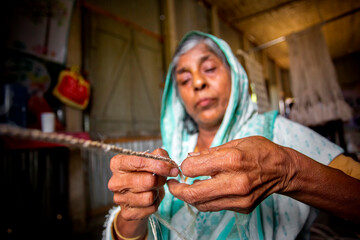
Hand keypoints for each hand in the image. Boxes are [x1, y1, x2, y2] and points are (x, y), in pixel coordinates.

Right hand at [108, 148, 178, 219]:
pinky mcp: (126, 213)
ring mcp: (119, 199)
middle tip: (163, 179)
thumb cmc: (143, 174)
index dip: (159, 165)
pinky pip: (150, 208)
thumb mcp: (151, 159)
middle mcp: (115, 182)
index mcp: (118, 164)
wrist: (136, 196)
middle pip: (147, 181)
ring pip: (149, 197)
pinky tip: (151, 199)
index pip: (139, 162)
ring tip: (154, 189)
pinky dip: (155, 203)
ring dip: (157, 192)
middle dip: (160, 180)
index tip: (172, 169)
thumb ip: (160, 156)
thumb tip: (170, 164)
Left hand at [168, 136, 293, 213]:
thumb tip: (189, 159)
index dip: (184, 166)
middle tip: (172, 185)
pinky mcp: (242, 208)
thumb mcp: (235, 142)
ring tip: (186, 187)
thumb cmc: (260, 151)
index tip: (184, 165)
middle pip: (193, 193)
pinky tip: (205, 190)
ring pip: (202, 204)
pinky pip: (215, 207)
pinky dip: (205, 200)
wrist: (283, 170)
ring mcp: (239, 198)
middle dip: (177, 190)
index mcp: (232, 159)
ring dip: (189, 197)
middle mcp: (235, 182)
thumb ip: (210, 152)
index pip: (192, 168)